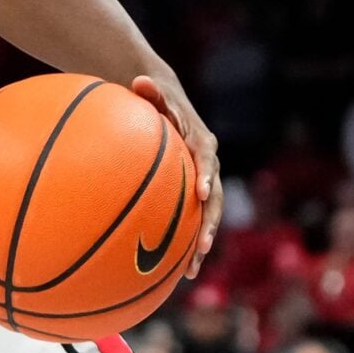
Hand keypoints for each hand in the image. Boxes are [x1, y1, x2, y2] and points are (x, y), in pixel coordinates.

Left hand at [130, 72, 221, 278]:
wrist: (167, 106)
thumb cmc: (156, 100)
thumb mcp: (152, 92)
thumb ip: (149, 90)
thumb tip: (139, 80)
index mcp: (201, 143)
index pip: (207, 160)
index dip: (206, 176)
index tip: (201, 193)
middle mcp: (208, 166)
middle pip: (214, 198)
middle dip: (209, 223)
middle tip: (202, 246)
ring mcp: (202, 183)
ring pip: (207, 217)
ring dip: (201, 243)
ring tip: (191, 271)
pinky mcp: (192, 195)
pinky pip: (191, 221)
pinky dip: (185, 245)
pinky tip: (174, 273)